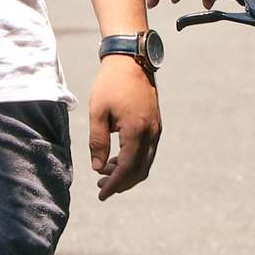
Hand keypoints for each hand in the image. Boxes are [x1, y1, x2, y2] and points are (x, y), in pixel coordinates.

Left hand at [85, 57, 161, 199]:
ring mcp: (156, 129)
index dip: (114, 184)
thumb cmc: (111, 84)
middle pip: (139, 170)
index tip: (101, 194)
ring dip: (127, 172)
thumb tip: (98, 167)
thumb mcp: (98, 112)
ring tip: (105, 172)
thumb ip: (98, 141)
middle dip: (121, 182)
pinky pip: (147, 151)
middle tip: (101, 186)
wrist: (131, 60)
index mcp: (136, 131)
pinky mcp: (155, 124)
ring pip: (145, 162)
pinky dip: (134, 161)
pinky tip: (116, 159)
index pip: (127, 168)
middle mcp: (151, 133)